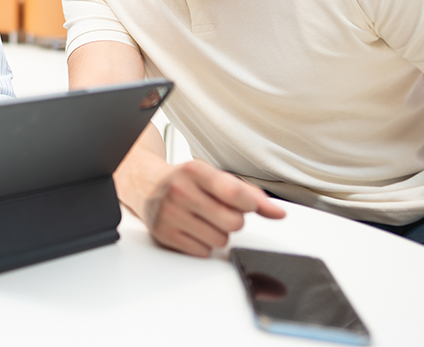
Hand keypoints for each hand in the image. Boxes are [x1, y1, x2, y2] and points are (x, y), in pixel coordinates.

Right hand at [139, 160, 285, 256]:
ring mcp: (170, 213)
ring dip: (218, 234)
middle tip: (219, 211)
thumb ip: (249, 194)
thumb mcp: (215, 177)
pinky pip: (203, 252)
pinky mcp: (164, 234)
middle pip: (233, 223)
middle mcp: (180, 191)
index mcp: (196, 171)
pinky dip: (203, 245)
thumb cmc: (186, 181)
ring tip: (204, 220)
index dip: (249, 204)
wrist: (146, 185)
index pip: (234, 193)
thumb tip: (277, 213)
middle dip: (233, 220)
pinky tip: (193, 229)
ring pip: (220, 241)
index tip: (246, 204)